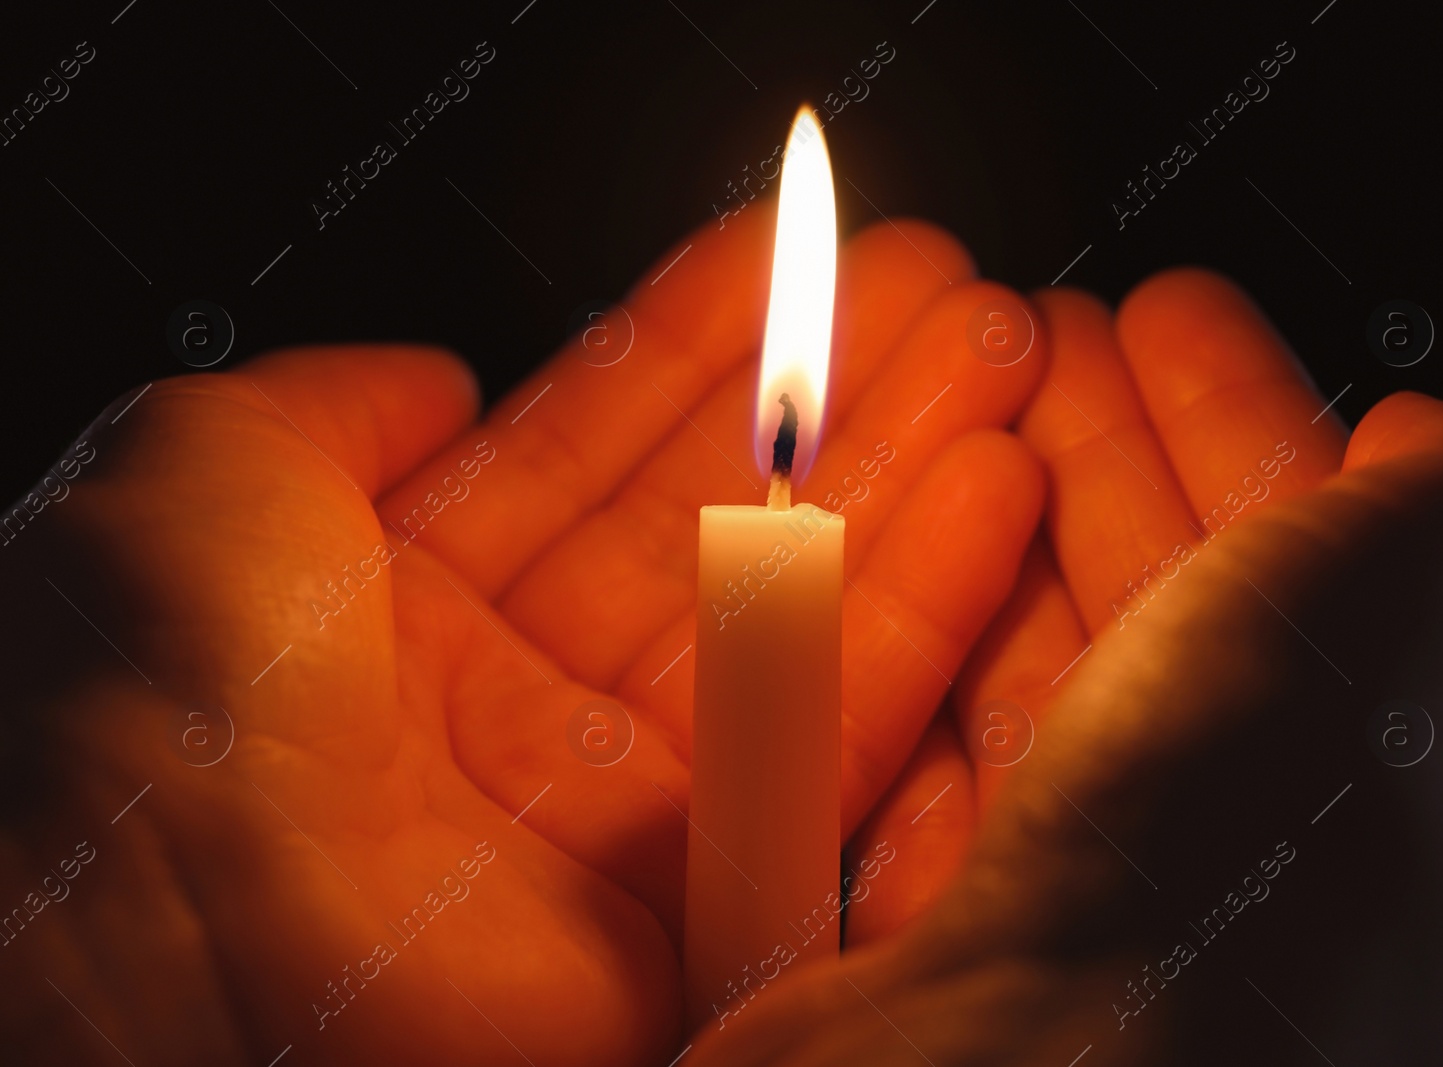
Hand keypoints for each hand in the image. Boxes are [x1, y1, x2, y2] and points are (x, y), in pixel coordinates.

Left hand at [0, 205, 1042, 1065]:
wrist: (202, 961)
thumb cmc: (166, 711)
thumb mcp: (198, 484)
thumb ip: (314, 410)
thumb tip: (424, 377)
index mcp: (392, 613)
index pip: (583, 447)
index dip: (692, 344)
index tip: (789, 257)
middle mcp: (510, 711)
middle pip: (710, 518)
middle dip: (829, 396)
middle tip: (940, 285)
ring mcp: (611, 811)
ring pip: (796, 609)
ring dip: (906, 477)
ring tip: (1004, 355)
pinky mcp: (699, 904)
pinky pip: (837, 735)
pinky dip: (925, 612)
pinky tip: (1002, 491)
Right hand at [713, 270, 1442, 1063]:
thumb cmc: (1266, 861)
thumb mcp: (1442, 599)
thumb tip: (1424, 443)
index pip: (1342, 562)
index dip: (1250, 412)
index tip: (1168, 314)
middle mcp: (1285, 875)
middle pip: (1189, 603)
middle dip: (1116, 448)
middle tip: (1044, 327)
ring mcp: (1116, 914)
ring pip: (1060, 669)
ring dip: (1015, 520)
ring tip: (956, 401)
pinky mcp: (972, 942)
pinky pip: (950, 755)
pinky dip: (928, 637)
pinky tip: (886, 540)